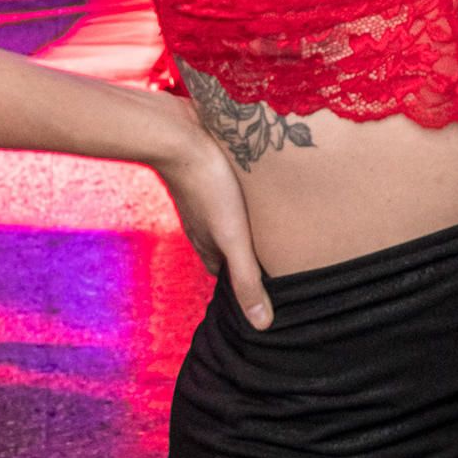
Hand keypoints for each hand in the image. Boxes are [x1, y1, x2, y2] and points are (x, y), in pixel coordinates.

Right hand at [154, 123, 273, 329]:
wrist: (178, 131)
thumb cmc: (209, 184)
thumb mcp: (234, 237)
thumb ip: (247, 279)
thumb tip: (263, 326)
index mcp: (207, 244)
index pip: (225, 274)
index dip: (244, 284)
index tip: (267, 291)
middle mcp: (202, 223)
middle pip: (227, 247)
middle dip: (247, 256)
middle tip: (279, 259)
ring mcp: (203, 195)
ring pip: (227, 219)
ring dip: (246, 225)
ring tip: (274, 226)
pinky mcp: (209, 168)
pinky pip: (227, 190)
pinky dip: (243, 197)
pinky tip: (258, 187)